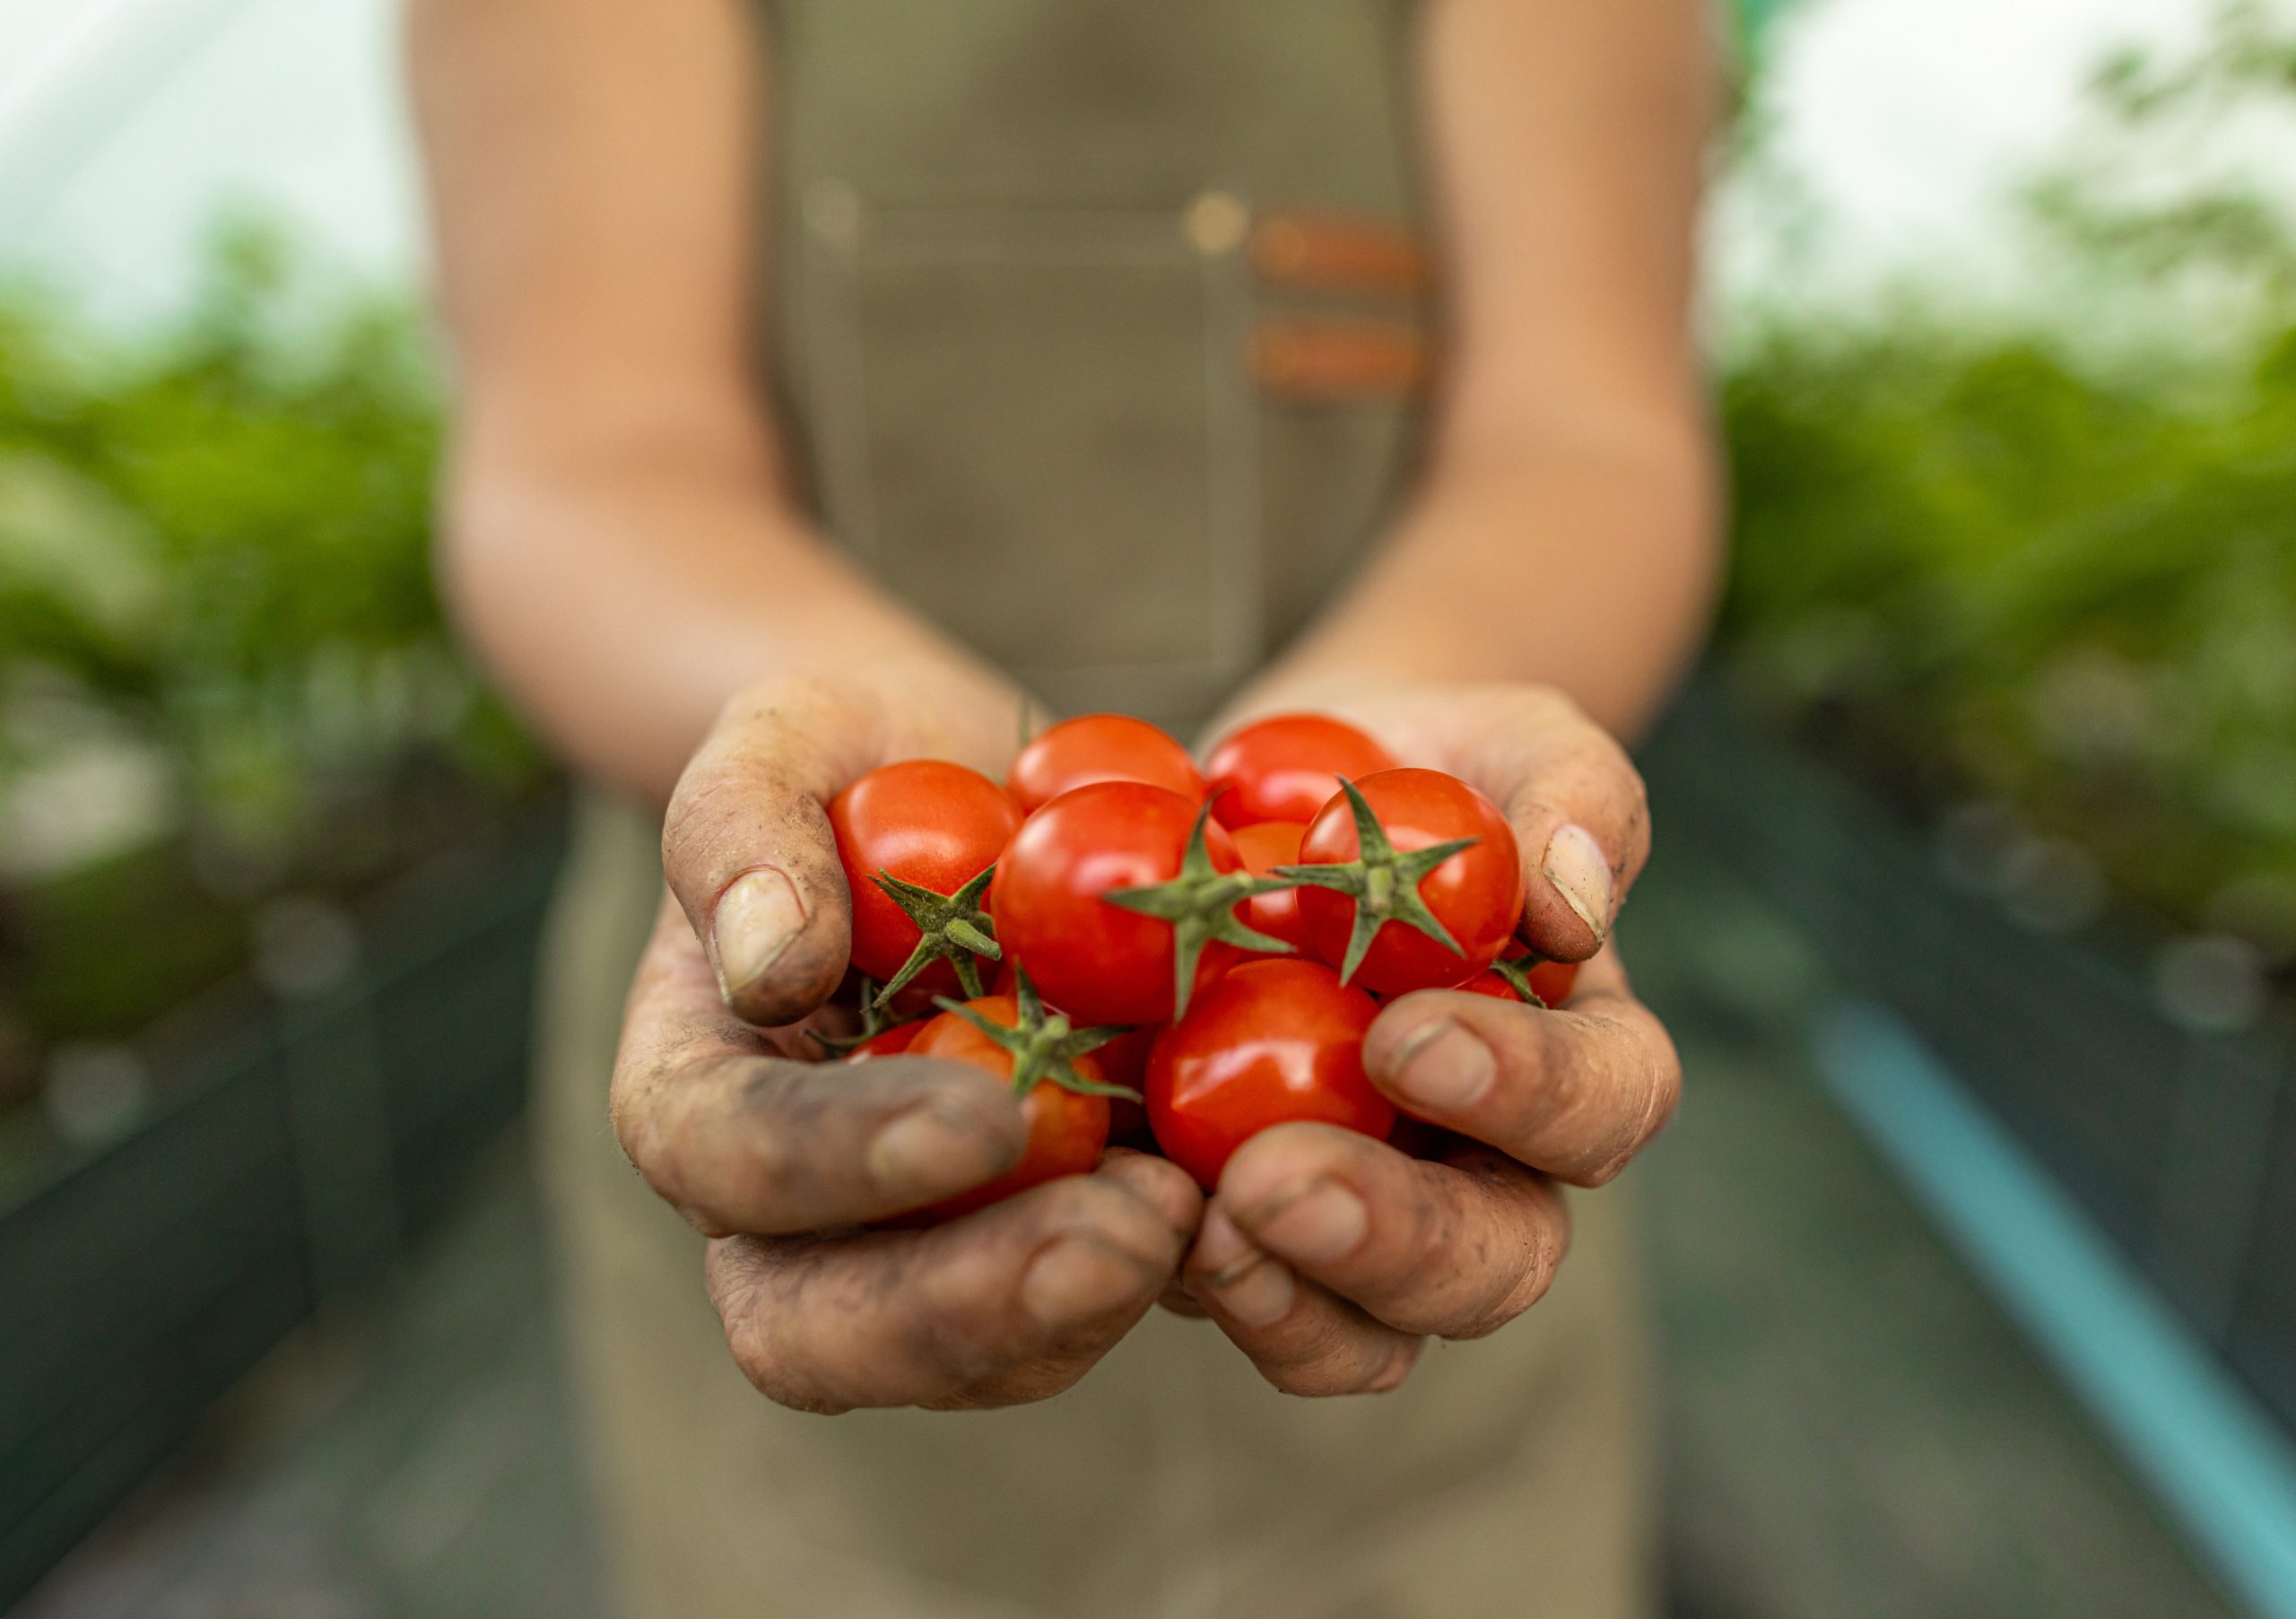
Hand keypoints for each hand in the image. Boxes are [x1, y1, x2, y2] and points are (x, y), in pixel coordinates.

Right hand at [615, 664, 1202, 1411]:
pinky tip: (1251, 1197)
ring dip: (1087, 1304)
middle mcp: (788, 1210)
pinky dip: (1172, 1269)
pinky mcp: (1041, 1236)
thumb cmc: (850, 751)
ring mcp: (918, 1243)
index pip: (731, 1162)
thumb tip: (766, 967)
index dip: (842, 1159)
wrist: (964, 786)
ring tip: (1201, 1209)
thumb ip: (741, 830)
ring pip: (971, 1354)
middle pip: (824, 1332)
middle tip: (1125, 1231)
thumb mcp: (786, 735)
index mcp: (694, 1092)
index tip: (984, 1114)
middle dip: (974, 1301)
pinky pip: (1090, 1303)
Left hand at [1179, 682, 1678, 1393]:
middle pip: (1490, 1262)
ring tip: (1202, 1229)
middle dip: (1393, 1239)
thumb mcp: (1510, 742)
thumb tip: (1574, 901)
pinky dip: (1164, 1268)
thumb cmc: (1428, 768)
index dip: (1525, 1092)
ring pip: (1362, 1328)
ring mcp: (1353, 1211)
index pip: (1602, 1106)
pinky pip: (1217, 1291)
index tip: (1407, 1037)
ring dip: (1287, 1299)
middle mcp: (1481, 1168)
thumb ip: (1567, 796)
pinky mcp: (1230, 1220)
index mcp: (1577, 1061)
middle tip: (1278, 1183)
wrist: (1281, 792)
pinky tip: (1109, 1210)